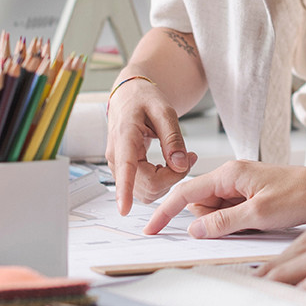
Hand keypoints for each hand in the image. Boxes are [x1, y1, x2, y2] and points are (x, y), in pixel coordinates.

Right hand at [105, 77, 195, 215]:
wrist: (129, 96)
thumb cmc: (143, 99)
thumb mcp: (165, 111)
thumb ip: (173, 138)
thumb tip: (180, 165)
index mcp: (124, 137)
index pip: (125, 168)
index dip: (124, 190)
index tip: (124, 209)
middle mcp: (116, 156)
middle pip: (145, 185)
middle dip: (172, 177)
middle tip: (189, 157)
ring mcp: (118, 166)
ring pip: (145, 191)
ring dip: (167, 181)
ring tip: (180, 157)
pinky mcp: (124, 171)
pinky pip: (144, 187)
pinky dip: (161, 180)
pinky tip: (169, 164)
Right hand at [143, 160, 305, 235]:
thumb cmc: (301, 196)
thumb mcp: (259, 214)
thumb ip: (223, 222)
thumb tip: (193, 230)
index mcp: (230, 173)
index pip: (185, 192)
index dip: (165, 212)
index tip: (150, 231)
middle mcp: (233, 177)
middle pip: (199, 205)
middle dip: (207, 223)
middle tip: (240, 226)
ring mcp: (242, 188)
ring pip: (215, 213)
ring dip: (225, 226)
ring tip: (256, 224)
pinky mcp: (252, 198)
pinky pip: (232, 216)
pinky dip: (237, 225)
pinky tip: (258, 226)